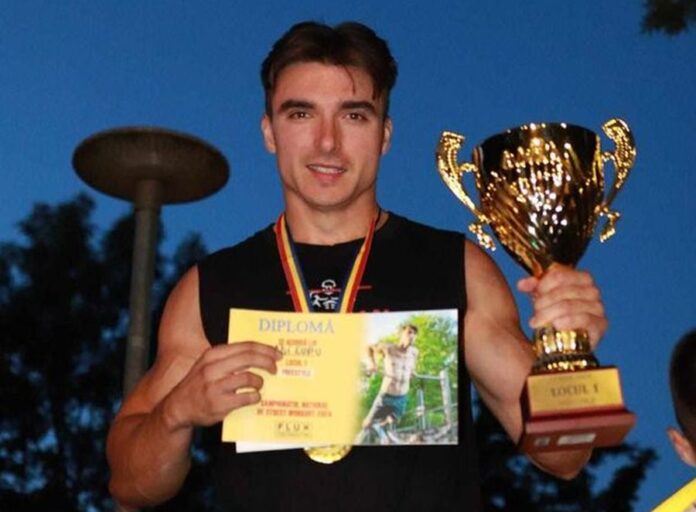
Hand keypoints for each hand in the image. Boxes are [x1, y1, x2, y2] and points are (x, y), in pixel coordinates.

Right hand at [163, 342, 281, 428]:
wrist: (177, 408)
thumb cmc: (199, 384)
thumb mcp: (209, 365)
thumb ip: (230, 358)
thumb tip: (261, 354)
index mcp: (213, 354)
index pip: (245, 346)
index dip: (265, 349)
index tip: (277, 354)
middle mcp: (212, 368)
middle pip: (249, 358)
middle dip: (267, 362)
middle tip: (275, 368)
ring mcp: (214, 386)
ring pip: (248, 377)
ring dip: (259, 382)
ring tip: (259, 386)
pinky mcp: (218, 404)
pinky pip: (246, 397)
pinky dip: (255, 397)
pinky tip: (255, 398)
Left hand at [517, 265, 606, 347]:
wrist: (567, 339)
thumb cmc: (556, 313)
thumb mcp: (543, 296)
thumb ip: (533, 287)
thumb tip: (522, 284)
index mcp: (581, 278)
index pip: (560, 274)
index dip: (544, 284)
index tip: (536, 292)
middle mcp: (592, 290)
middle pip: (563, 291)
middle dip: (544, 301)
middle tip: (535, 311)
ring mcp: (598, 307)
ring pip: (569, 305)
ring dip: (549, 314)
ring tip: (537, 322)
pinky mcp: (600, 325)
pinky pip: (583, 319)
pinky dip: (567, 321)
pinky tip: (556, 325)